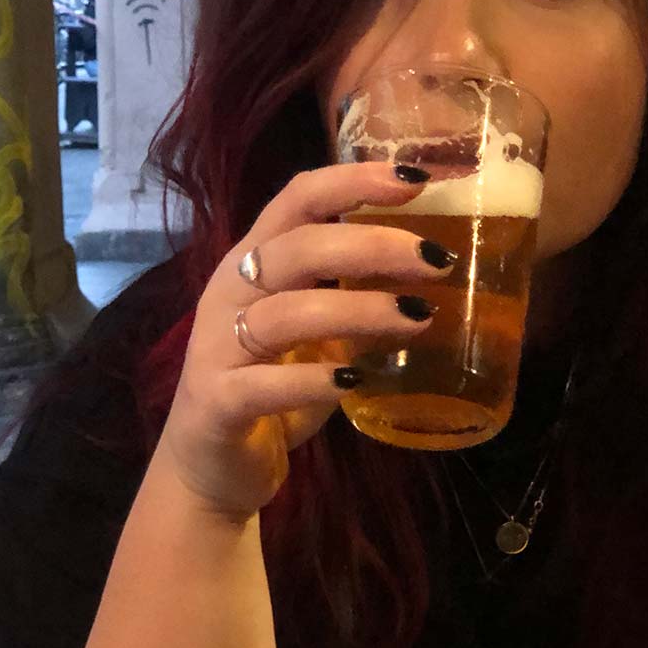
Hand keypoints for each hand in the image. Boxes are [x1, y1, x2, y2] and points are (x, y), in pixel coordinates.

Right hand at [156, 162, 456, 520]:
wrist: (211, 467)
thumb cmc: (274, 385)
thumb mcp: (318, 330)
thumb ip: (357, 294)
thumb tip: (433, 261)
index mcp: (255, 261)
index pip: (298, 199)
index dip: (353, 180)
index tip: (416, 179)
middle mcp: (230, 292)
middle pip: (298, 248)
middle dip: (373, 246)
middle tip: (437, 261)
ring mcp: (218, 347)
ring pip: (286, 313)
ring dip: (358, 310)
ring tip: (419, 317)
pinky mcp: (217, 403)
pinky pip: (264, 385)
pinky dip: (311, 381)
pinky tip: (354, 381)